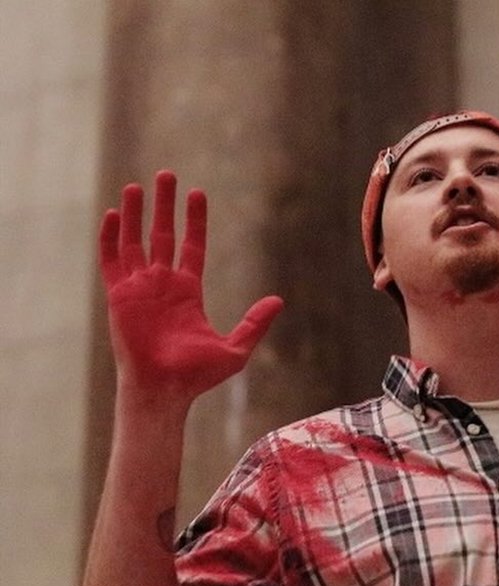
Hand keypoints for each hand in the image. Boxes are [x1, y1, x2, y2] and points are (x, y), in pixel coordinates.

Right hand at [100, 170, 282, 402]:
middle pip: (162, 235)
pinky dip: (111, 238)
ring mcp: (140, 288)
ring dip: (136, 214)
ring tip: (138, 185)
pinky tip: (114, 214)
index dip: (194, 220)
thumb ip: (255, 322)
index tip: (197, 194)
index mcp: (188, 292)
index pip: (192, 246)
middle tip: (167, 175)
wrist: (165, 389)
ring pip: (135, 242)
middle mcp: (162, 285)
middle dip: (165, 205)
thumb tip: (279, 300)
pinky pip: (112, 261)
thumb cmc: (197, 375)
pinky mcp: (119, 296)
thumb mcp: (235, 347)